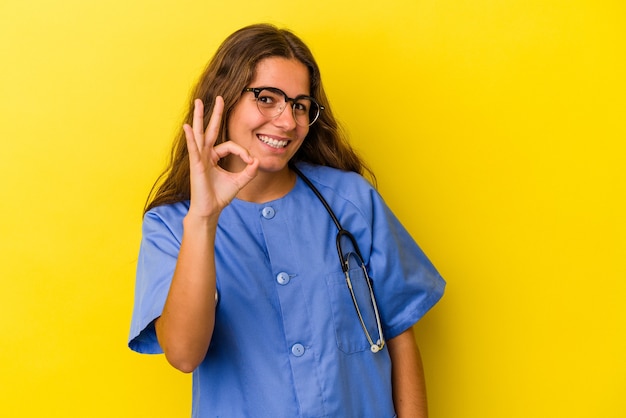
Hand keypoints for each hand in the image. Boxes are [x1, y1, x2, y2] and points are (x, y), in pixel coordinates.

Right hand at [183, 97, 258, 218]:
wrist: (210, 210)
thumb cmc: (220, 196)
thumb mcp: (239, 182)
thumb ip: (249, 171)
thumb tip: (257, 160)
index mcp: (214, 157)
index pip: (230, 145)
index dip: (243, 151)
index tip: (251, 162)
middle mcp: (206, 154)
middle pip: (211, 129)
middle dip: (215, 113)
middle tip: (219, 97)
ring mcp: (199, 158)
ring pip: (200, 133)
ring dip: (199, 116)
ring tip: (198, 101)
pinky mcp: (196, 164)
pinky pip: (194, 148)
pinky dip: (191, 137)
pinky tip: (187, 126)